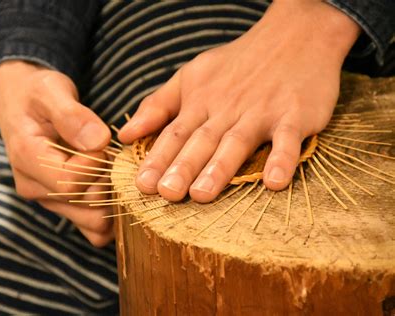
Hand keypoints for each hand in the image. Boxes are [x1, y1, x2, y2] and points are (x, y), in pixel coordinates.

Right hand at [0, 61, 112, 245]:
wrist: (22, 102)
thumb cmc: (36, 93)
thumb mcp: (51, 91)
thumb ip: (72, 116)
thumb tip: (98, 142)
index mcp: (27, 161)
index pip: (71, 183)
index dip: (97, 163)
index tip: (100, 139)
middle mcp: (35, 189)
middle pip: (87, 206)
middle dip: (109, 180)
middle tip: (112, 154)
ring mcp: (49, 201)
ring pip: (95, 221)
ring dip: (113, 196)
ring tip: (113, 166)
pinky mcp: (64, 205)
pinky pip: (94, 226)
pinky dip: (111, 211)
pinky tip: (115, 185)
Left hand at [119, 0, 359, 202]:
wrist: (296, 35)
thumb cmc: (239, 62)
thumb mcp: (191, 76)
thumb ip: (158, 105)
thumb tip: (125, 134)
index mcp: (201, 101)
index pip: (175, 133)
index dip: (157, 158)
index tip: (141, 185)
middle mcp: (227, 109)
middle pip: (201, 140)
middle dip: (182, 167)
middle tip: (166, 193)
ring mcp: (261, 112)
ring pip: (237, 142)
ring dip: (219, 168)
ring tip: (202, 193)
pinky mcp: (294, 115)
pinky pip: (287, 140)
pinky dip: (282, 159)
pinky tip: (273, 182)